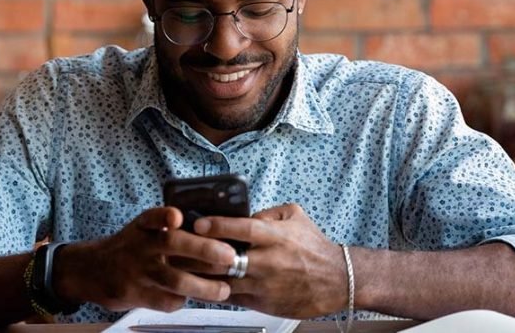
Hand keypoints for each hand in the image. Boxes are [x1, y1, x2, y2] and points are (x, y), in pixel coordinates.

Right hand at [57, 207, 237, 312]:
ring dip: (203, 286)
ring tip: (224, 289)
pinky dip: (182, 300)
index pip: (153, 216)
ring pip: (174, 279)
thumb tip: (214, 231)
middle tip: (230, 257)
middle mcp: (140, 246)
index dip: (165, 216)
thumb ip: (169, 229)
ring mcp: (137, 272)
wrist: (91, 270)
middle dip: (204, 250)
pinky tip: (192, 298)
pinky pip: (165, 301)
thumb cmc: (131, 247)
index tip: (177, 217)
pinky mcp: (134, 295)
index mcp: (143, 226)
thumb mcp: (143, 229)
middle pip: (173, 245)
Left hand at [193, 203, 347, 317]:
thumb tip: (244, 214)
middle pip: (224, 258)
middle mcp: (267, 261)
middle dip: (198, 253)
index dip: (217, 225)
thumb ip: (268, 212)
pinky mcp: (262, 303)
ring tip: (179, 267)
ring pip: (222, 282)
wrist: (338, 281)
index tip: (197, 223)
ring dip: (199, 276)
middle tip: (176, 247)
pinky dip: (213, 291)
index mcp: (275, 236)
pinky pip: (230, 298)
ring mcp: (263, 284)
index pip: (241, 228)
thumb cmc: (314, 247)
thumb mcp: (296, 216)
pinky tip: (199, 285)